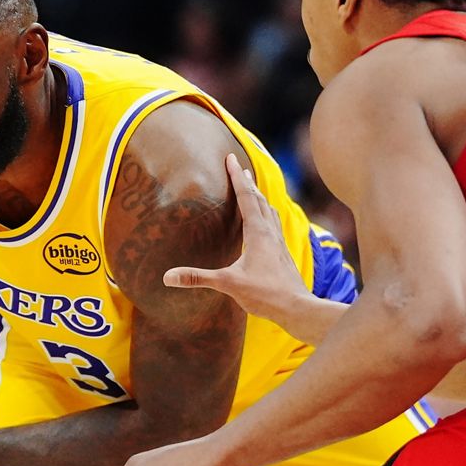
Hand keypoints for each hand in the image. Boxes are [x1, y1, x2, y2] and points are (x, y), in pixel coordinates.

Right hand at [164, 153, 312, 325]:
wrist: (296, 307)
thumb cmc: (265, 294)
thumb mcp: (228, 284)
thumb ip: (198, 278)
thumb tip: (168, 277)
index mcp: (258, 232)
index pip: (246, 197)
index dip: (236, 177)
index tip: (230, 158)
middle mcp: (270, 231)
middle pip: (258, 199)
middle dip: (247, 182)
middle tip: (238, 166)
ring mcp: (279, 241)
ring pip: (268, 210)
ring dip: (258, 196)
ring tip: (252, 189)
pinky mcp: (283, 252)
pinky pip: (274, 223)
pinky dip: (266, 213)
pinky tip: (265, 222)